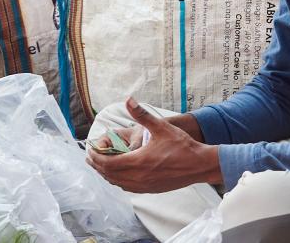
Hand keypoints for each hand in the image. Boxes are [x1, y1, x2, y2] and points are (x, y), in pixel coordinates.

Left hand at [87, 97, 221, 193]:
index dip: (96, 157)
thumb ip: (142, 114)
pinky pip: (127, 187)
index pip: (108, 163)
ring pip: (117, 183)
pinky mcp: (150, 189)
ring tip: (101, 165)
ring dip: (106, 174)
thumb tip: (128, 99)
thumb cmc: (181, 146)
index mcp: (137, 162)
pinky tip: (118, 175)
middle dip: (97, 165)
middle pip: (109, 174)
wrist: (199, 165)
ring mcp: (144, 186)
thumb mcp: (161, 126)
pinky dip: (118, 181)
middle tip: (90, 157)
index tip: (90, 150)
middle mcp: (138, 177)